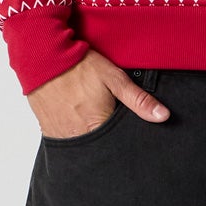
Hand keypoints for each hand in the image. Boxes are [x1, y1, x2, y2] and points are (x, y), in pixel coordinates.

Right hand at [28, 50, 170, 137]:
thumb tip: (163, 116)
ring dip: (91, 139)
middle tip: (108, 124)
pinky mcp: (49, 131)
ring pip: (83, 147)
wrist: (43, 57)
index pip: (119, 146)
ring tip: (92, 122)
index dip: (125, 140)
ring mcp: (62, 135)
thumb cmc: (79, 66)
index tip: (127, 134)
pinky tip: (78, 123)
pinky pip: (67, 142)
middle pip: (101, 148)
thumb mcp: (114, 78)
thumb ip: (139, 99)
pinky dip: (74, 136)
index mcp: (98, 125)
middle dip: (108, 141)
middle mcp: (79, 136)